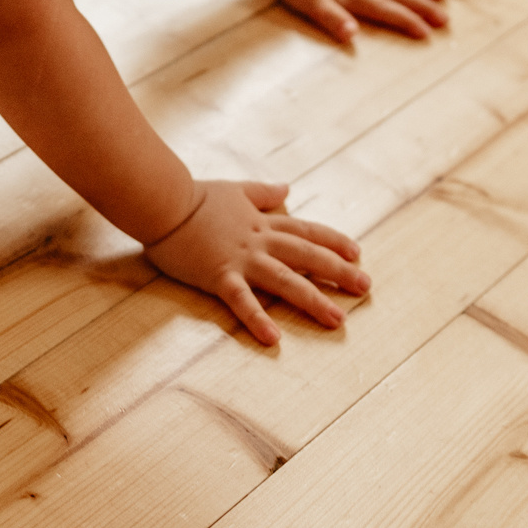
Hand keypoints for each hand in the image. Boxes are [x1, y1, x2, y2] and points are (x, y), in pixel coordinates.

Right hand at [144, 179, 368, 345]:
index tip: (358, 254)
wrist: (162, 200)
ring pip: (285, 280)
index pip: (306, 231)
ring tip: (337, 319)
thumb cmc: (194, 196)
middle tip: (366, 288)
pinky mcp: (218, 275)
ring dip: (313, 300)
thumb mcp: (235, 189)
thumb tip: (287, 188)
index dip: (333, 242)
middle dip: (338, 272)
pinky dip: (257, 319)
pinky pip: (241, 300)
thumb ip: (263, 192)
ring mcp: (241, 259)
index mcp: (262, 223)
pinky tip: (274, 338)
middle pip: (306, 256)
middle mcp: (259, 241)